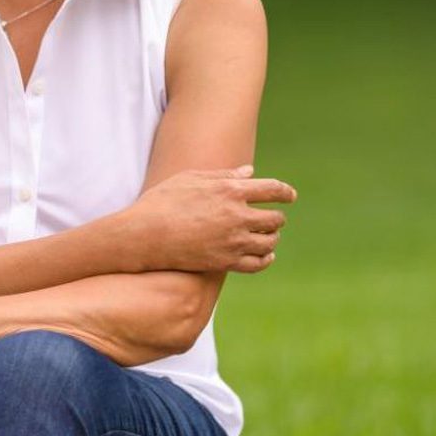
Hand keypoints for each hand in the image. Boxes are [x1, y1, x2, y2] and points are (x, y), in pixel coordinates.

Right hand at [125, 165, 295, 272]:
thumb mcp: (191, 178)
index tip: (290, 195)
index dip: (286, 192)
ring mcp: (233, 241)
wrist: (144, 236)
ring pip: (270, 242)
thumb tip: (250, 172)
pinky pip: (258, 263)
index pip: (272, 189)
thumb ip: (224, 175)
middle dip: (277, 217)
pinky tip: (265, 255)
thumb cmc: (163, 201)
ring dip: (272, 238)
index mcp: (230, 190)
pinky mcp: (226, 262)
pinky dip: (266, 259)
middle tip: (274, 218)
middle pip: (275, 218)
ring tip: (268, 236)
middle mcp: (237, 216)